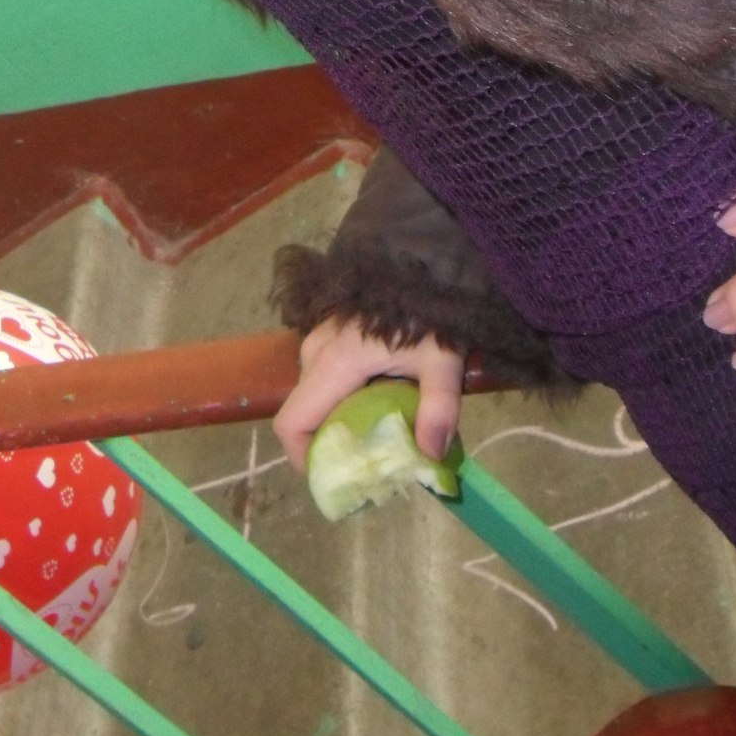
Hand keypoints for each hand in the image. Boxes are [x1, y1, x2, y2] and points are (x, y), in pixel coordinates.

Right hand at [272, 317, 463, 470]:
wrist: (420, 259)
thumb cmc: (427, 310)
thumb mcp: (442, 361)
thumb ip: (438, 409)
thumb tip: (430, 456)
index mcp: (334, 364)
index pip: (292, 422)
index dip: (303, 458)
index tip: (336, 475)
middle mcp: (315, 352)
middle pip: (305, 413)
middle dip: (330, 443)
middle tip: (370, 460)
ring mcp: (319, 338)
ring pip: (316, 395)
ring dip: (338, 418)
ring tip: (380, 430)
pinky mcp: (329, 333)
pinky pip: (324, 377)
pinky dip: (342, 397)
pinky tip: (378, 398)